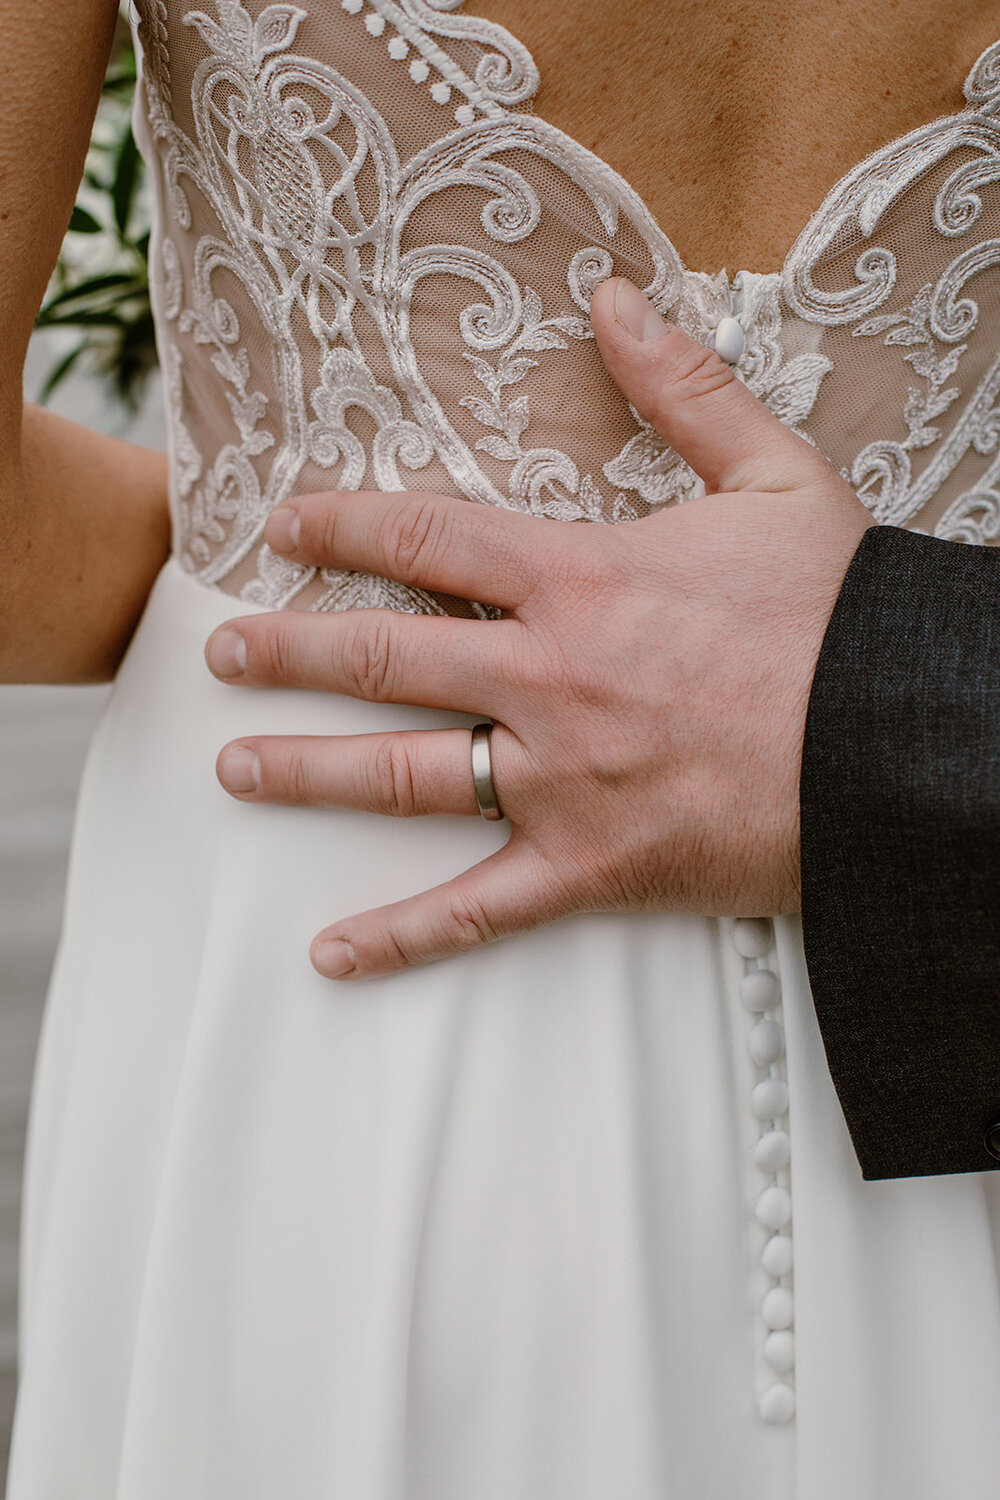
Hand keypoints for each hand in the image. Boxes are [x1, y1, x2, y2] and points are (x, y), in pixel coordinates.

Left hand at [205, 278, 872, 978]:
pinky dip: (400, 938)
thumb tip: (615, 300)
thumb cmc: (844, 617)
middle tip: (222, 651)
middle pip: (382, 659)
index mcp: (582, 580)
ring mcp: (559, 781)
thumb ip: (684, 388)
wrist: (903, 748)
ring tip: (234, 768)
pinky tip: (330, 954)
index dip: (342, 527)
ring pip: (401, 776)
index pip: (426, 543)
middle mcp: (547, 679)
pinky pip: (476, 911)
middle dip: (290, 651)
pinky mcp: (590, 869)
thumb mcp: (777, 477)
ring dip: (305, 772)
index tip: (282, 526)